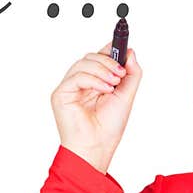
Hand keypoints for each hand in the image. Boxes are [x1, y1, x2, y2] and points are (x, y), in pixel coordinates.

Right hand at [50, 40, 142, 171]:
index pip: (99, 57)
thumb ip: (131, 73)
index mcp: (94, 82)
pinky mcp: (61, 94)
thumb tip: (131, 52)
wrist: (97, 147)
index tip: (123, 45)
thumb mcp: (127, 95)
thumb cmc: (108, 128)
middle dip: (108, 62)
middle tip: (120, 74)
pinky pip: (77, 76)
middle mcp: (81, 83)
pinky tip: (105, 89)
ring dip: (102, 70)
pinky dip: (93, 79)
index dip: (110, 49)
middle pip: (91, 57)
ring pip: (84, 63)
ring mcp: (70, 88)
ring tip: (113, 84)